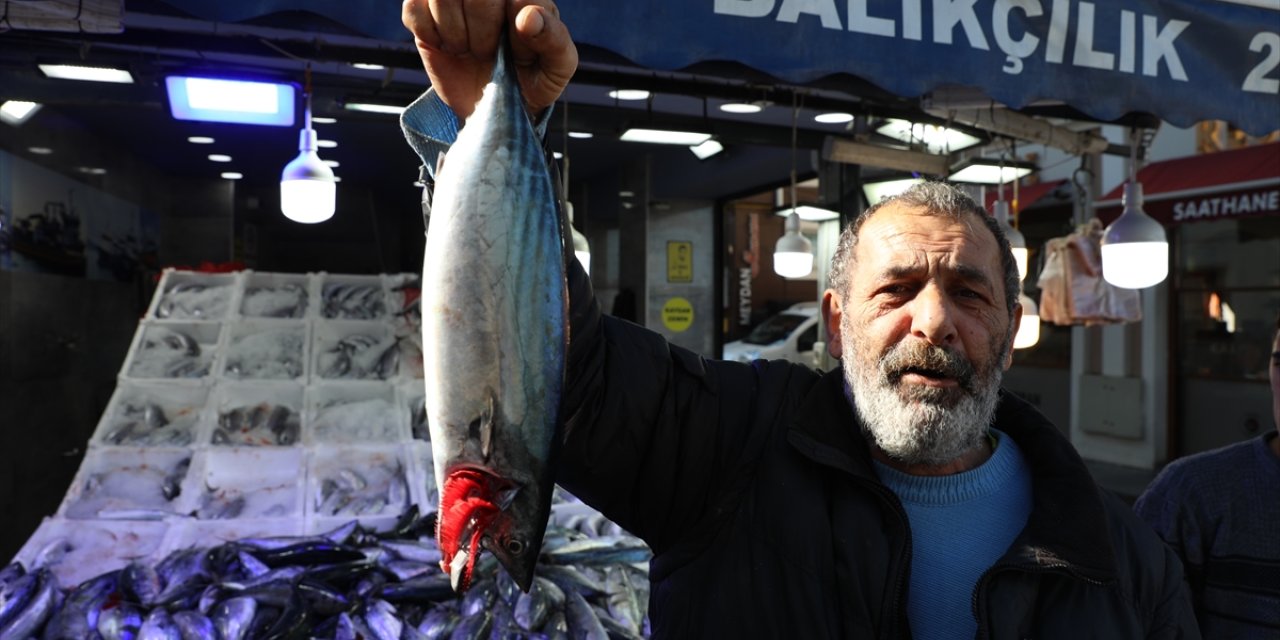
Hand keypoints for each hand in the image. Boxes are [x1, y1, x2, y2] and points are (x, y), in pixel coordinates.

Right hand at [402, 0, 577, 119]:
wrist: (497, 106)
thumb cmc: (533, 78)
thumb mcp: (558, 66)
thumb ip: (554, 39)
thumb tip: (528, 17)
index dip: (511, 29)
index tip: (518, 54)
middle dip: (481, 34)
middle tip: (488, 54)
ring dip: (453, 34)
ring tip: (467, 49)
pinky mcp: (423, 11)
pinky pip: (413, 10)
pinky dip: (429, 34)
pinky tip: (445, 45)